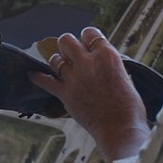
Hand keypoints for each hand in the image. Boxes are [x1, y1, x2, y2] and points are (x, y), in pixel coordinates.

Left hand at [29, 27, 148, 161]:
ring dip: (57, 61)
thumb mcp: (124, 75)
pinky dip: (38, 77)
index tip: (85, 44)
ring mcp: (75, 78)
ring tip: (60, 67)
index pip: (89, 33)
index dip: (86, 38)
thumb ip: (107, 64)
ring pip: (55, 58)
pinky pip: (45, 80)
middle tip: (70, 54)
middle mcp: (88, 62)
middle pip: (66, 40)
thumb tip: (97, 60)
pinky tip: (33, 74)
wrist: (121, 129)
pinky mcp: (65, 94)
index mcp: (107, 55)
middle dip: (67, 45)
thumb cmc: (129, 106)